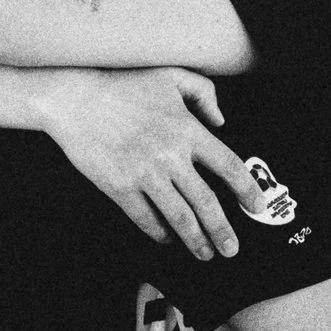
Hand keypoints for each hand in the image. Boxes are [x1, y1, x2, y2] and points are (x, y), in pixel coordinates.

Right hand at [33, 67, 260, 260]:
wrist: (74, 99)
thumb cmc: (122, 85)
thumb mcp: (170, 76)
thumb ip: (203, 93)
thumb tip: (221, 121)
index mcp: (186, 129)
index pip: (228, 165)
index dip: (247, 190)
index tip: (256, 206)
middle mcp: (170, 155)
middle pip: (206, 202)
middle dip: (223, 230)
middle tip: (232, 249)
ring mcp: (144, 173)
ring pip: (179, 216)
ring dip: (195, 240)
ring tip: (205, 253)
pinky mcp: (119, 187)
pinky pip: (146, 218)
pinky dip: (159, 233)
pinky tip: (167, 239)